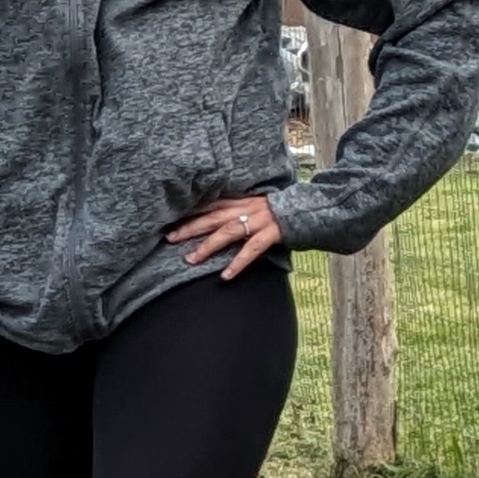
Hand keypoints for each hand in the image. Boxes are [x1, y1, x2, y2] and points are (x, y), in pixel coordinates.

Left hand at [168, 191, 285, 277]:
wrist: (309, 209)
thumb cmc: (280, 211)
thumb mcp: (256, 205)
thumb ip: (239, 209)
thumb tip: (217, 219)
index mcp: (242, 201)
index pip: (211, 204)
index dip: (191, 211)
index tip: (170, 218)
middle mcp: (247, 209)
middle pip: (212, 218)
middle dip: (190, 227)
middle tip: (170, 238)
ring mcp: (258, 221)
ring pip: (227, 233)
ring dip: (207, 247)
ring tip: (190, 260)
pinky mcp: (271, 234)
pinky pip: (251, 250)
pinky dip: (238, 263)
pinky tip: (226, 276)